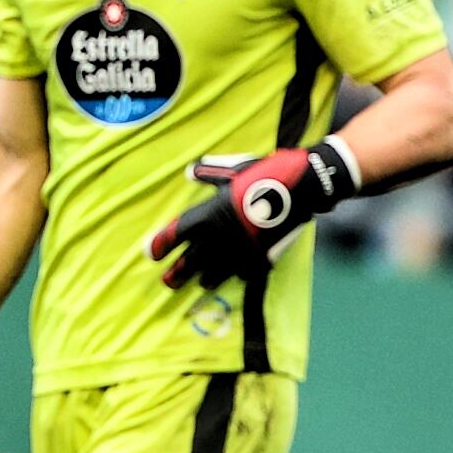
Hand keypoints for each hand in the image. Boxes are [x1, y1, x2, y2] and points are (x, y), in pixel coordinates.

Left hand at [148, 138, 360, 288]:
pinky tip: (232, 275)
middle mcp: (218, 237)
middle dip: (176, 274)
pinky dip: (235, 275)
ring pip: (213, 275)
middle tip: (168, 282)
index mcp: (207, 215)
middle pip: (188, 263)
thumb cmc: (265, 174)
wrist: (302, 188)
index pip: (174, 235)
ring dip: (204, 278)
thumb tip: (190, 172)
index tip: (151, 254)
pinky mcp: (259, 260)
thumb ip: (209, 174)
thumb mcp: (232, 170)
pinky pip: (241, 274)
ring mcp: (239, 251)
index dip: (160, 246)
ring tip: (198, 281)